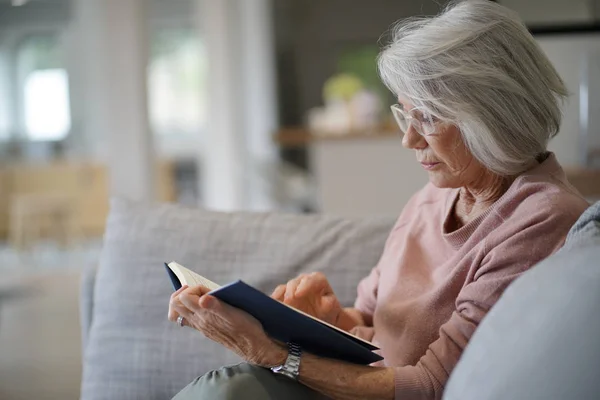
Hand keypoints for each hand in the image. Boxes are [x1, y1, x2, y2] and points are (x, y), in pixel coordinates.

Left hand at [168, 285, 285, 366]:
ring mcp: (201, 326)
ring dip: (186, 301)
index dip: (195, 288)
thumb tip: (202, 298)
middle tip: (198, 289)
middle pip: (176, 306)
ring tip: (200, 295)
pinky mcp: (206, 329)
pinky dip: (193, 308)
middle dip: (183, 292)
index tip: (208, 288)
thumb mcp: (234, 314)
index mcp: (204, 316)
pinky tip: (206, 305)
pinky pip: (190, 318)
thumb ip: (216, 305)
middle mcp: (199, 322)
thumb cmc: (246, 327)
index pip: (184, 297)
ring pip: (181, 313)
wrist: (253, 346)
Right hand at [271, 272, 342, 325]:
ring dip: (282, 297)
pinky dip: (274, 300)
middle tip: (289, 302)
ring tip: (282, 307)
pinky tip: (272, 307)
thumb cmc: (329, 314)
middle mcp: (304, 283)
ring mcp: (292, 289)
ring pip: (285, 288)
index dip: (306, 284)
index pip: (313, 278)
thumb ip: (330, 305)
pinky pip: (277, 295)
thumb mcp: (334, 310)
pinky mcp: (283, 297)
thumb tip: (325, 303)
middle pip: (296, 282)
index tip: (299, 294)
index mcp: (318, 282)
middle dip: (291, 291)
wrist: (322, 323)